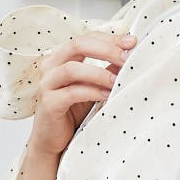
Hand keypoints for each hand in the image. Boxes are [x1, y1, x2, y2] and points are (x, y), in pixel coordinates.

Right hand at [27, 30, 137, 157]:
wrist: (52, 141)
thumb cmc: (72, 112)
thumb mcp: (93, 88)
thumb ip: (107, 72)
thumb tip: (129, 58)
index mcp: (62, 57)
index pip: (86, 38)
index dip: (109, 38)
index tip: (131, 42)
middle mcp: (51, 66)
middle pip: (78, 44)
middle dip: (107, 49)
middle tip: (127, 57)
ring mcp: (47, 84)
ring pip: (73, 68)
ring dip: (100, 73)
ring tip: (118, 80)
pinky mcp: (48, 103)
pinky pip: (72, 92)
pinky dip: (92, 92)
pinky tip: (107, 95)